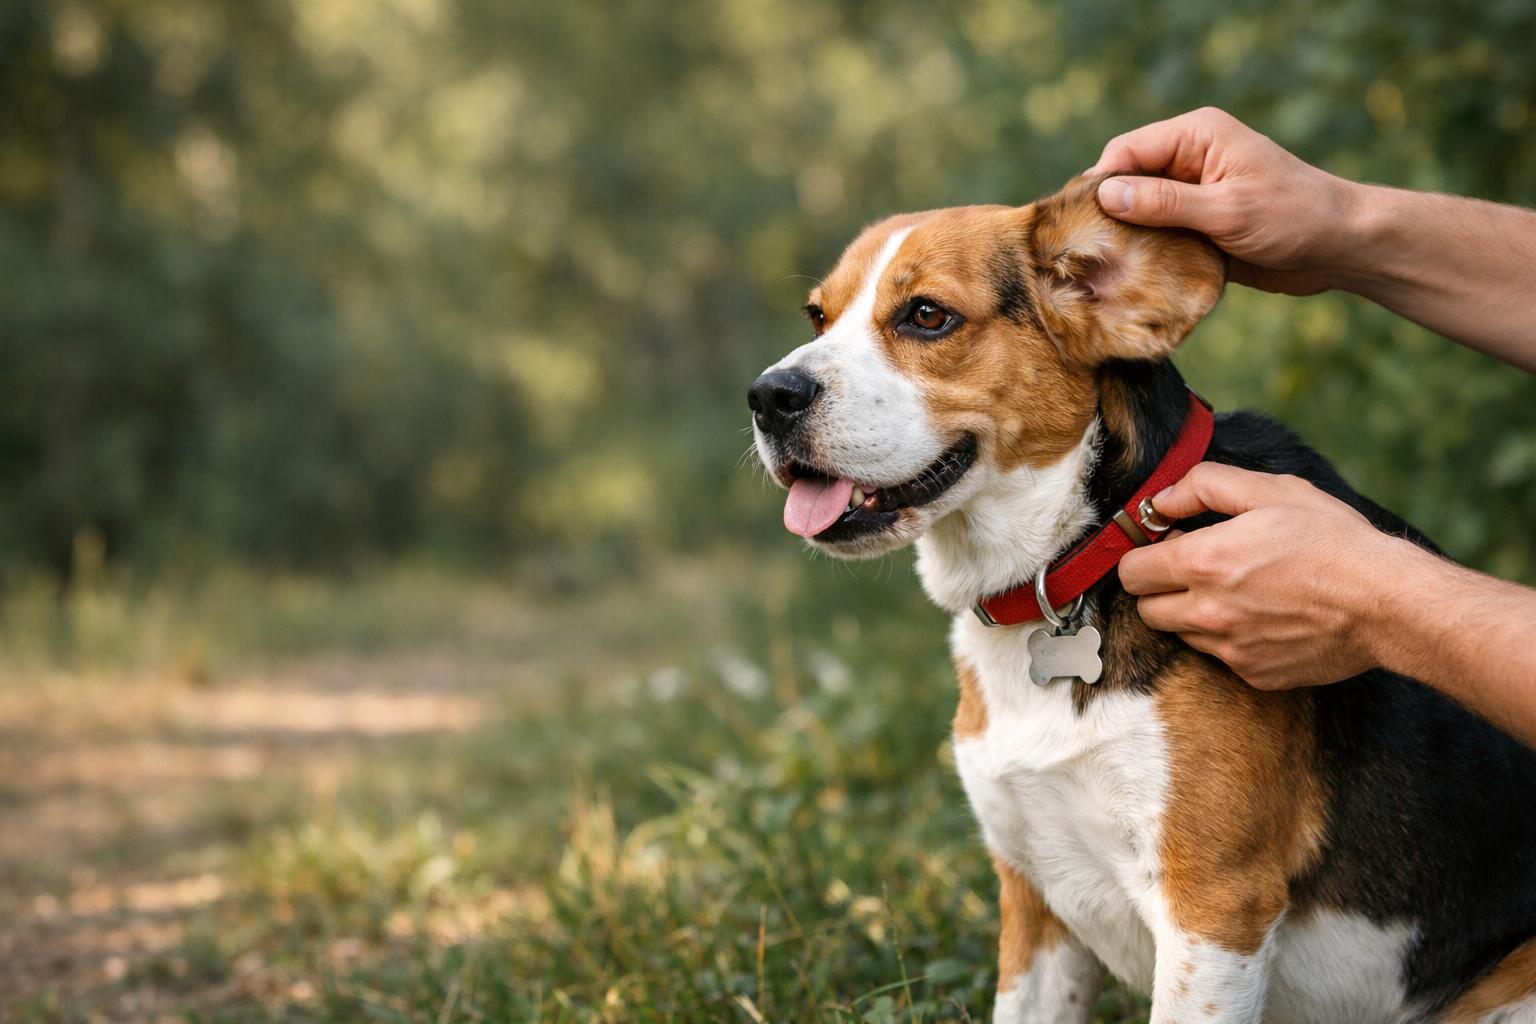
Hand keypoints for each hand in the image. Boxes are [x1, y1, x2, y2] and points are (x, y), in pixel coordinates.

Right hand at [1089, 107, 1360, 295]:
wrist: (1342, 246)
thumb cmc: (1294, 217)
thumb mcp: (1227, 210)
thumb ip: (1165, 203)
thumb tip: (1106, 194)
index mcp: (1196, 137)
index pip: (1127, 151)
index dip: (1099, 184)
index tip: (1079, 223)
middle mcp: (1190, 160)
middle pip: (1126, 181)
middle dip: (1107, 214)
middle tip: (1085, 252)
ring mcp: (1193, 194)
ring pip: (1138, 212)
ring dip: (1125, 239)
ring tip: (1102, 269)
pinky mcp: (1198, 225)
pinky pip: (1157, 237)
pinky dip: (1145, 254)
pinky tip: (1131, 278)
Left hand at [1117, 463, 1404, 689]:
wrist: (1387, 603)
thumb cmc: (1332, 540)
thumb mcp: (1270, 490)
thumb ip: (1203, 486)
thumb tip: (1160, 501)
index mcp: (1203, 563)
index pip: (1131, 571)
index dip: (1143, 555)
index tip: (1165, 546)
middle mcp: (1206, 613)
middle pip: (1144, 609)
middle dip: (1159, 588)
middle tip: (1194, 569)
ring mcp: (1229, 649)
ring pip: (1180, 634)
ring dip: (1191, 614)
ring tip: (1236, 590)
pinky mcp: (1254, 674)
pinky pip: (1220, 656)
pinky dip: (1229, 638)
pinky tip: (1263, 616)